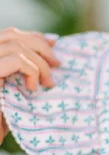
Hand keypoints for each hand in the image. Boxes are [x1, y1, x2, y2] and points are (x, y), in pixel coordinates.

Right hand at [0, 27, 60, 142]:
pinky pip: (16, 60)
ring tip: (47, 83)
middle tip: (58, 64)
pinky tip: (33, 88)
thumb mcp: (16, 87)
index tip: (55, 44)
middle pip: (12, 35)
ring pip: (16, 45)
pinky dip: (31, 71)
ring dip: (39, 63)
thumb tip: (52, 42)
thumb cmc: (1, 120)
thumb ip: (26, 67)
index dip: (33, 36)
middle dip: (40, 46)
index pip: (9, 34)